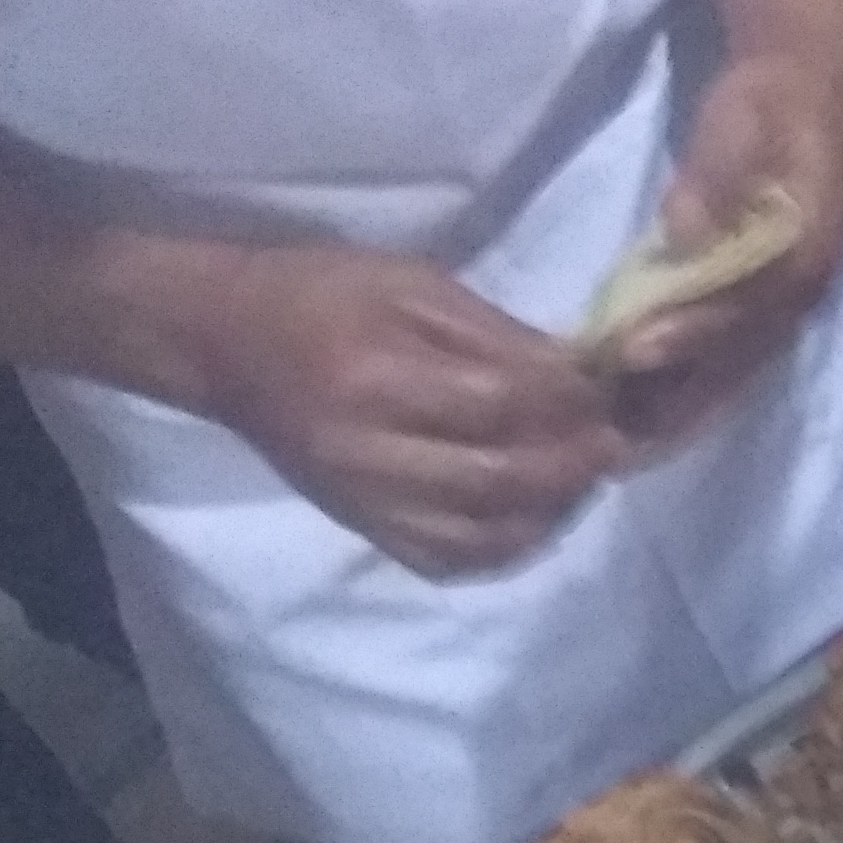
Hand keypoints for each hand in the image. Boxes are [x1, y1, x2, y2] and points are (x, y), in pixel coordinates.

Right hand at [161, 239, 630, 578]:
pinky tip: (534, 514)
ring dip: (549, 512)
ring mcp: (365, 502)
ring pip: (482, 535)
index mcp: (376, 378)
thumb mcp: (408, 282)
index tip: (605, 388)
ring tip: (581, 477)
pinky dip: (505, 547)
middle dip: (571, 463)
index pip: (496, 404)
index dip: (565, 401)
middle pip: (498, 479)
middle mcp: (368, 455)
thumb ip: (494, 332)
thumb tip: (578, 370)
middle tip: (615, 442)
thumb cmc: (320, 295)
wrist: (226, 346)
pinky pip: (450, 561)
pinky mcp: (364, 527)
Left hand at [604, 47, 842, 450]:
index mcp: (803, 248)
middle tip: (614, 420)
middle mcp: (804, 291)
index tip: (630, 350)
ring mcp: (792, 304)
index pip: (743, 303)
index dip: (689, 330)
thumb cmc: (773, 103)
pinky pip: (736, 359)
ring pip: (738, 367)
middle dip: (679, 389)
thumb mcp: (744, 115)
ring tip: (625, 434)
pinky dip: (696, 387)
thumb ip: (719, 170)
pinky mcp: (774, 306)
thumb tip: (687, 227)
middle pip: (739, 354)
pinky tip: (654, 409)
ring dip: (686, 402)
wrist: (818, 95)